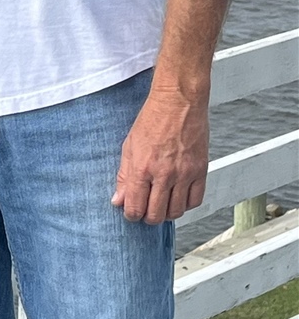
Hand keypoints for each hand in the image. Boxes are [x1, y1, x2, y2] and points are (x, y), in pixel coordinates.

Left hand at [111, 88, 208, 223]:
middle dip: (148, 217)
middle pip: (156, 215)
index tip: (132, 212)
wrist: (179, 101)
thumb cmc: (154, 118)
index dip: (131, 215)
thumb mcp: (129, 146)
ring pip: (176, 211)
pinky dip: (185, 205)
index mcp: (143, 168)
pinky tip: (178, 198)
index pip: (135, 208)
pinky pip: (195, 200)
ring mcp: (184, 173)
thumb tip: (118, 199)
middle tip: (146, 211)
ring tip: (162, 204)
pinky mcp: (200, 170)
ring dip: (167, 213)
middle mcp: (164, 174)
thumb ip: (123, 176)